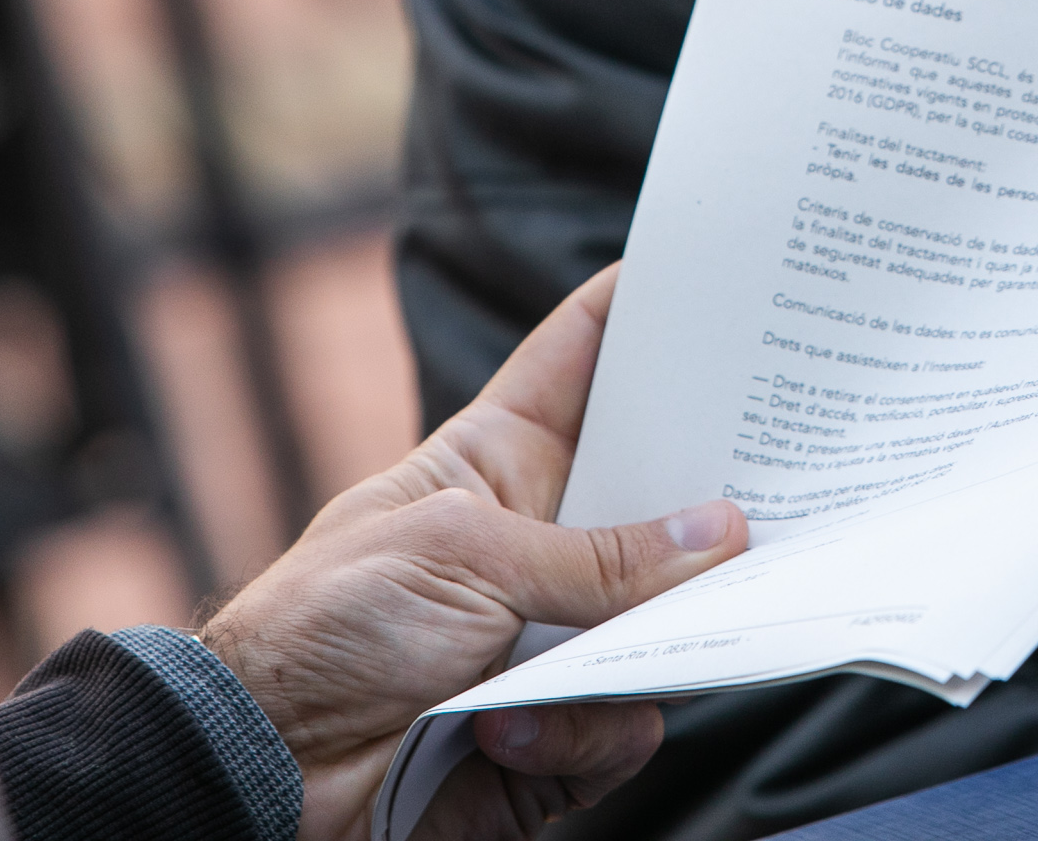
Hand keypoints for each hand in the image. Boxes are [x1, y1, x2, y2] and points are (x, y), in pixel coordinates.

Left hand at [199, 265, 748, 839]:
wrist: (265, 770)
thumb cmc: (330, 625)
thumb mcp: (463, 553)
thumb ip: (597, 554)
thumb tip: (725, 536)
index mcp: (501, 461)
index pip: (580, 361)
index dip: (638, 311)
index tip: (709, 267)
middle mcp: (544, 542)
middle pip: (660, 494)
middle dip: (713, 493)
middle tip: (772, 478)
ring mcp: (559, 635)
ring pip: (667, 622)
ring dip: (633, 646)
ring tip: (583, 661)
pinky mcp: (564, 726)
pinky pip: (628, 723)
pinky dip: (576, 733)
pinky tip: (503, 733)